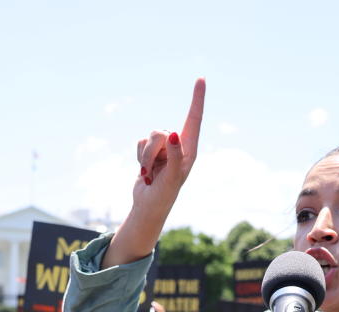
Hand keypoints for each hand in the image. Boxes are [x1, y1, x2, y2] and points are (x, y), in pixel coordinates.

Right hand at [133, 79, 204, 207]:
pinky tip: (145, 170)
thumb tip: (173, 134)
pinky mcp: (150, 150)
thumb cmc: (165, 194)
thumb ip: (174, 156)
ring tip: (150, 173)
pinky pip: (139, 141)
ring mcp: (164, 147)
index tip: (201, 79)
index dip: (197, 98)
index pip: (194, 118)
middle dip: (152, 150)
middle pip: (160, 131)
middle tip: (153, 170)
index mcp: (190, 150)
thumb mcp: (172, 178)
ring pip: (149, 136)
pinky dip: (138, 156)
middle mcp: (178, 145)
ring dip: (145, 156)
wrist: (149, 206)